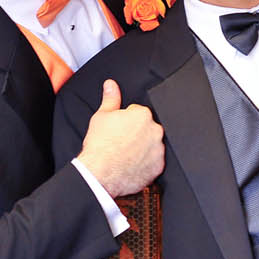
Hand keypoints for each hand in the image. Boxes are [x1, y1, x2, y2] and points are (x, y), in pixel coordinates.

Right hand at [76, 79, 164, 196]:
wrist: (99, 173)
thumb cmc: (100, 146)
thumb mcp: (101, 116)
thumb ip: (111, 98)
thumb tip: (111, 85)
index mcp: (143, 115)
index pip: (137, 113)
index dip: (125, 122)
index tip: (118, 130)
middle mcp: (155, 130)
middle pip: (147, 129)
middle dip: (137, 134)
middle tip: (121, 142)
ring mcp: (158, 149)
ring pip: (152, 145)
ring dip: (143, 148)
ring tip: (125, 155)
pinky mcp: (158, 167)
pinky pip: (154, 162)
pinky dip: (145, 163)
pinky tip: (131, 164)